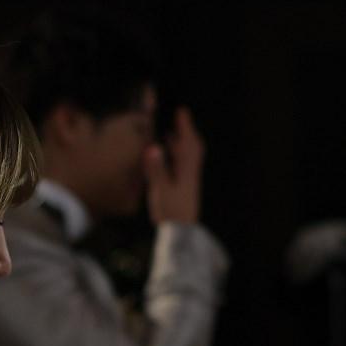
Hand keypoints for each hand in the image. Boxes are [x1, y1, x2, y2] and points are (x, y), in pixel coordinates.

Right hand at [145, 106, 203, 225]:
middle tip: (180, 118)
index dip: (185, 127)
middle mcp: (190, 174)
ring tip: (171, 135)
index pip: (188, 144)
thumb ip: (156, 169)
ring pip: (188, 158)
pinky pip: (183, 168)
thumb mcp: (161, 190)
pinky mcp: (185, 190)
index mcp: (186, 171)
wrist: (182, 234)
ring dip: (181, 145)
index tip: (182, 112)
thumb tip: (153, 147)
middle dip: (186, 133)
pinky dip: (177, 158)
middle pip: (192, 148)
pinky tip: (167, 160)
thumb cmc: (171, 212)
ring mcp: (189, 182)